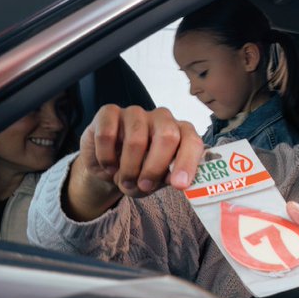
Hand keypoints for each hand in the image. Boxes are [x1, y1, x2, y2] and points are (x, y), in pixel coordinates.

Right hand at [66, 105, 202, 219]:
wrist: (108, 167)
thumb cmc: (139, 172)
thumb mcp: (155, 181)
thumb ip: (166, 178)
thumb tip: (176, 180)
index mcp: (180, 132)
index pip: (192, 141)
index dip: (187, 162)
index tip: (179, 184)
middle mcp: (162, 118)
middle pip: (167, 136)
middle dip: (155, 167)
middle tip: (144, 185)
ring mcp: (136, 113)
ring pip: (136, 139)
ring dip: (128, 168)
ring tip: (124, 181)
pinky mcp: (110, 112)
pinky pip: (107, 135)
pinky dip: (106, 157)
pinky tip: (108, 166)